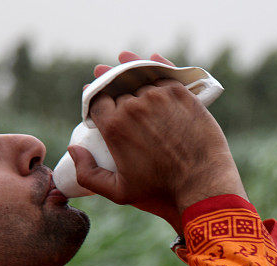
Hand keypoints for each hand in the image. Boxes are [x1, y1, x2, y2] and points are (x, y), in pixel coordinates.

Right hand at [68, 52, 247, 234]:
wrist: (202, 185)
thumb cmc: (160, 191)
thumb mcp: (118, 192)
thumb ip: (88, 173)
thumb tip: (74, 148)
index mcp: (114, 126)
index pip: (96, 100)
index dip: (95, 98)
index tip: (98, 101)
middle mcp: (133, 106)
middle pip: (117, 89)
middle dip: (112, 86)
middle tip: (111, 81)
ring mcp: (158, 96)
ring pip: (140, 80)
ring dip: (134, 77)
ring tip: (129, 70)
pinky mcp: (181, 93)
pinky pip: (164, 74)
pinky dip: (156, 67)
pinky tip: (152, 62)